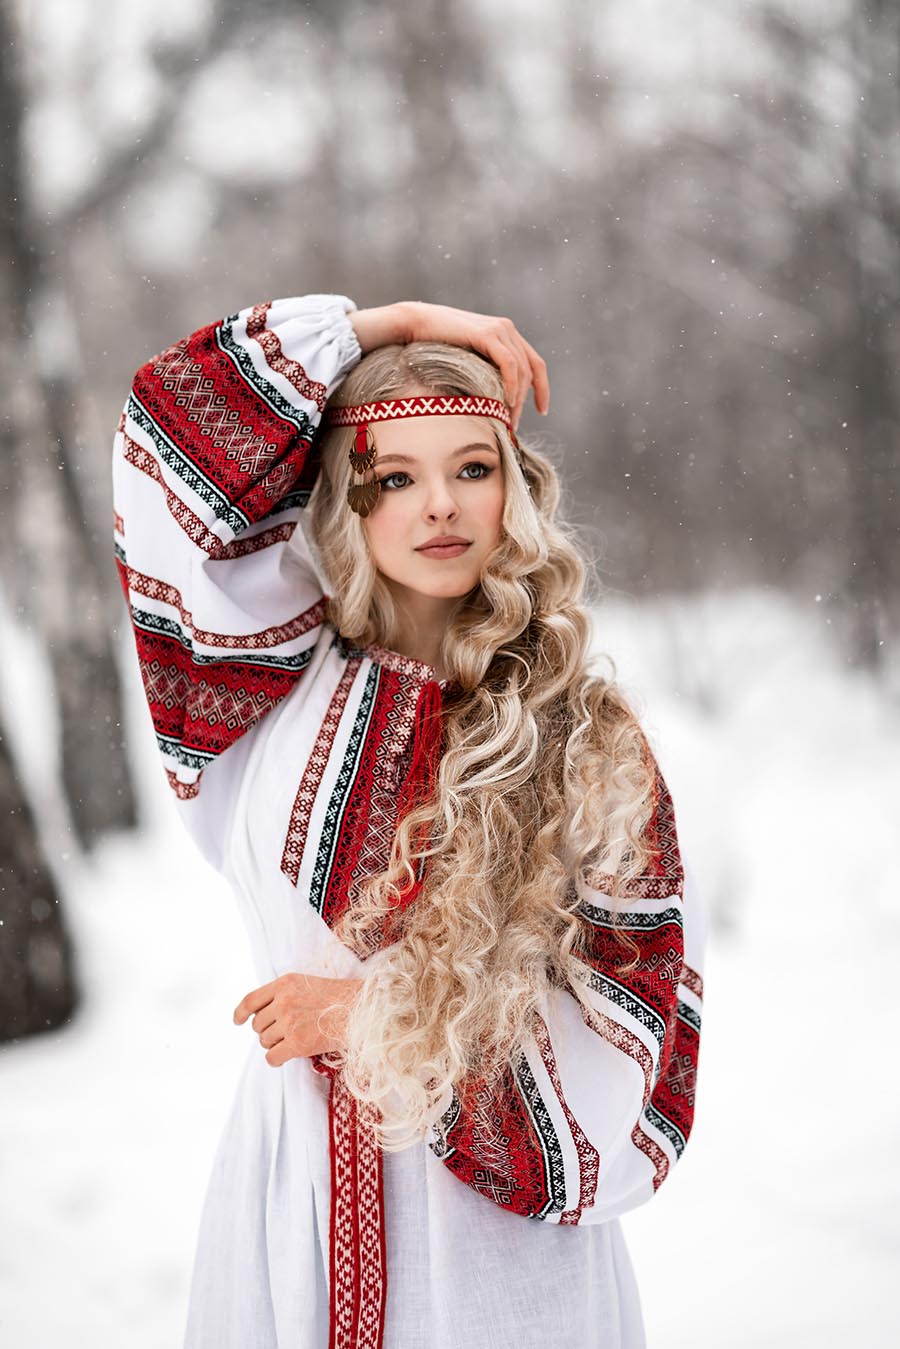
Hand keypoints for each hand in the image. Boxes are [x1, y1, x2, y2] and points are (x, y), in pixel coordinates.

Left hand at [233, 973, 361, 1066]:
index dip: (240, 1012)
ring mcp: (290, 1022)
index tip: (237, 1020)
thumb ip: (284, 993)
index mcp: (285, 983)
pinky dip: (276, 1059)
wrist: (362, 1010)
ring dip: (275, 1044)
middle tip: (286, 1032)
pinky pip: (272, 1056)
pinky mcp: (297, 1043)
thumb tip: (264, 1014)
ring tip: (294, 1040)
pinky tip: (286, 1056)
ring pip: (264, 1041)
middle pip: (257, 1024)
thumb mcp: (308, 983)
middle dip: (267, 1031)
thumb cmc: (340, 998)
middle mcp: (284, 1001)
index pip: (251, 999)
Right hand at [349, 300, 548, 431]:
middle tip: (514, 425)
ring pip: (521, 369)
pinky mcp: (487, 334)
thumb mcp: (466, 360)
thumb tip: (491, 400)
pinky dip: (511, 384)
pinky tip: (507, 402)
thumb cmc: (434, 345)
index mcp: (506, 334)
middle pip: (531, 369)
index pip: (534, 363)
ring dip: (517, 398)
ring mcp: (499, 329)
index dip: (542, 388)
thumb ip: (482, 371)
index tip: (541, 411)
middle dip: (527, 401)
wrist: (414, 323)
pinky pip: (508, 363)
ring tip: (507, 420)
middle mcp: (507, 329)